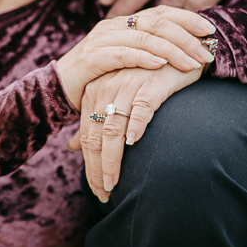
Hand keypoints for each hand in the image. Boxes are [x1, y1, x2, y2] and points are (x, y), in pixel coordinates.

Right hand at [55, 5, 215, 109]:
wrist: (57, 90)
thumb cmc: (99, 79)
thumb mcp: (127, 63)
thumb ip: (150, 53)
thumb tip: (188, 54)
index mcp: (124, 23)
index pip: (160, 12)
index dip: (186, 18)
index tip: (210, 30)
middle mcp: (113, 26)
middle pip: (156, 21)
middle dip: (185, 36)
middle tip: (206, 52)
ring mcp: (101, 39)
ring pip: (143, 36)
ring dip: (171, 49)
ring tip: (191, 62)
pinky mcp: (91, 57)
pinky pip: (121, 53)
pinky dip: (143, 57)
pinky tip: (160, 64)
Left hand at [67, 63, 203, 200]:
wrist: (174, 51)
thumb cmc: (144, 77)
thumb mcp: (114, 96)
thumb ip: (93, 119)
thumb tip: (72, 147)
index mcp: (94, 92)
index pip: (87, 136)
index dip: (89, 166)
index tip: (97, 189)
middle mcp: (106, 89)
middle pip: (96, 137)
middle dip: (97, 170)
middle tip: (103, 194)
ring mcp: (127, 86)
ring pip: (113, 129)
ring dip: (112, 160)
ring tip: (113, 185)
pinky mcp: (150, 84)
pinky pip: (140, 109)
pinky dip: (136, 127)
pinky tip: (134, 144)